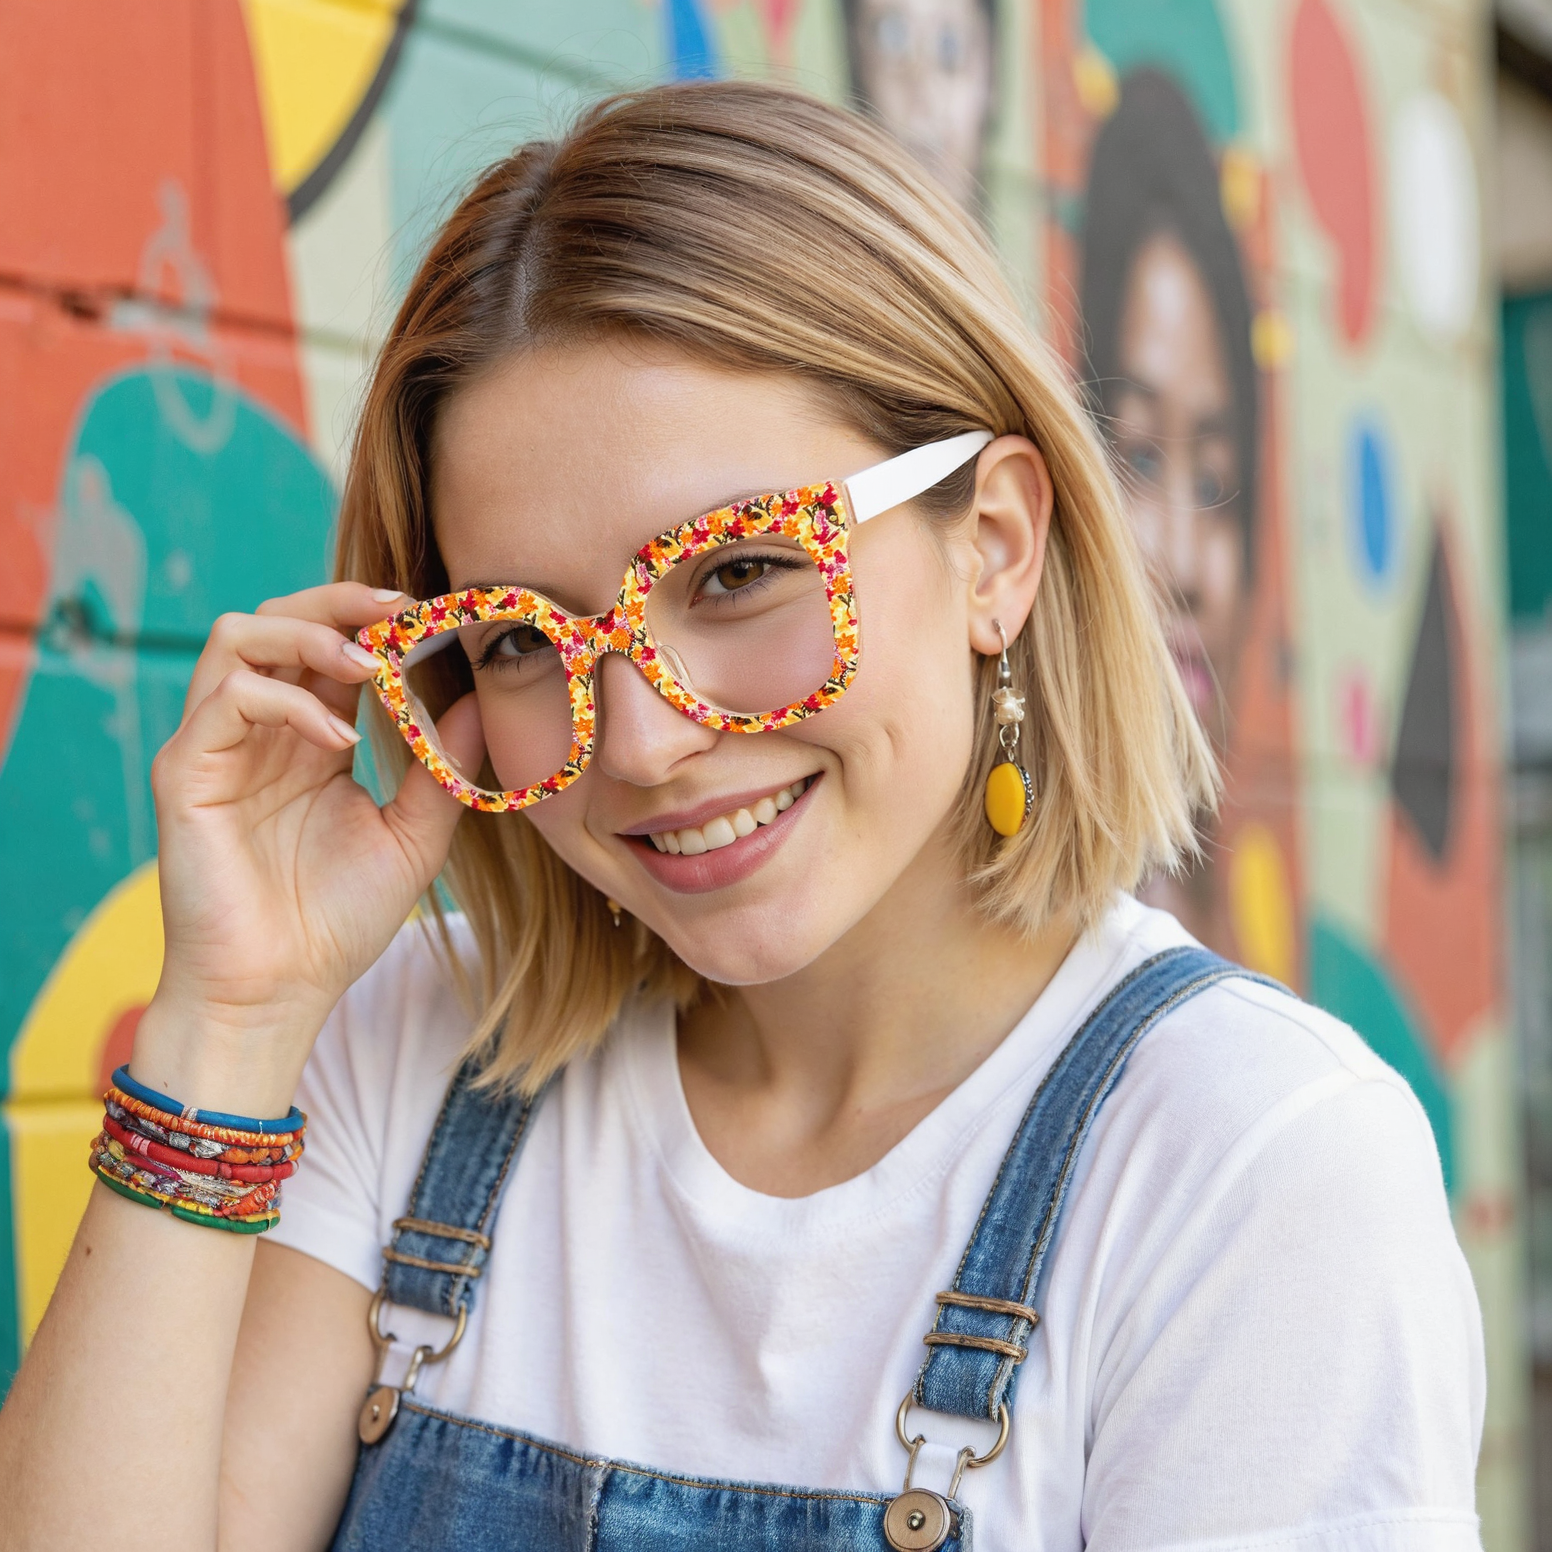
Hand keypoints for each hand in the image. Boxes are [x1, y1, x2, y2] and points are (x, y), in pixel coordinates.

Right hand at [133, 583, 482, 1111]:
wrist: (278, 993)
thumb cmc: (336, 921)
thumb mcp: (413, 838)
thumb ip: (441, 770)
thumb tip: (480, 703)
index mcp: (307, 737)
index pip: (328, 644)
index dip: (373, 619)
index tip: (434, 617)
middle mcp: (258, 731)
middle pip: (278, 618)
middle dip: (339, 600)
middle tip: (400, 610)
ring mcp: (216, 746)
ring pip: (237, 636)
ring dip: (308, 633)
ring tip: (369, 666)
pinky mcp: (186, 772)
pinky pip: (226, 700)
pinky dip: (287, 701)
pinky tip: (338, 739)